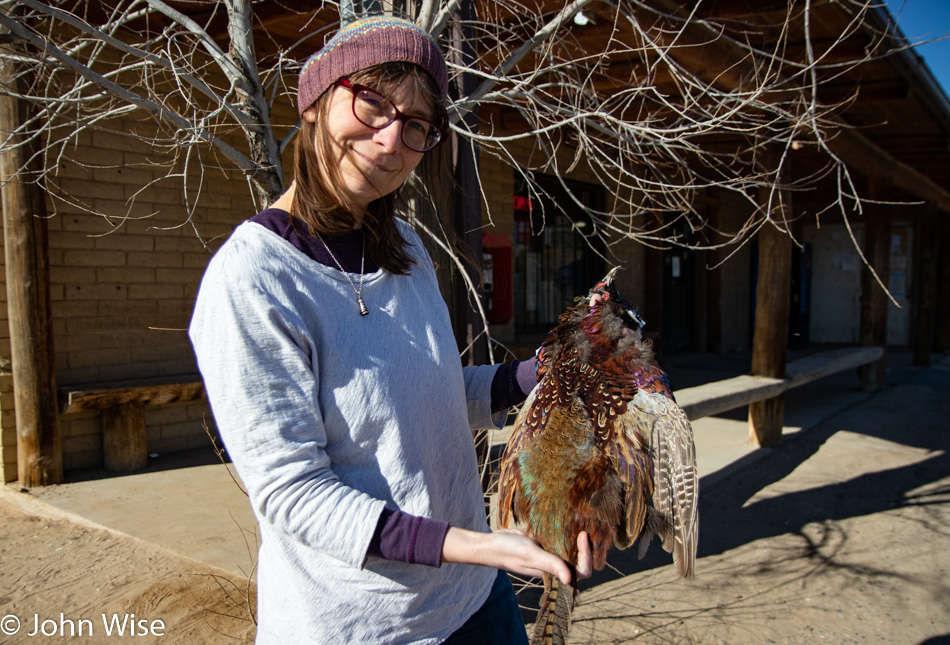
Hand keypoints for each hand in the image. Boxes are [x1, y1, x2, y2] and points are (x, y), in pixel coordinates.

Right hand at [442, 527, 592, 584]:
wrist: (492, 543)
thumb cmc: (509, 552)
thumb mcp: (531, 556)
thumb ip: (550, 565)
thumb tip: (569, 580)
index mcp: (555, 573)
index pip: (581, 571)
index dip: (586, 556)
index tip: (582, 535)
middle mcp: (556, 565)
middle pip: (581, 559)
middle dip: (588, 546)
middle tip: (587, 526)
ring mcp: (551, 553)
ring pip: (573, 547)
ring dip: (578, 536)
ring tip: (581, 520)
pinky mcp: (546, 542)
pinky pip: (562, 537)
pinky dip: (567, 529)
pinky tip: (569, 517)